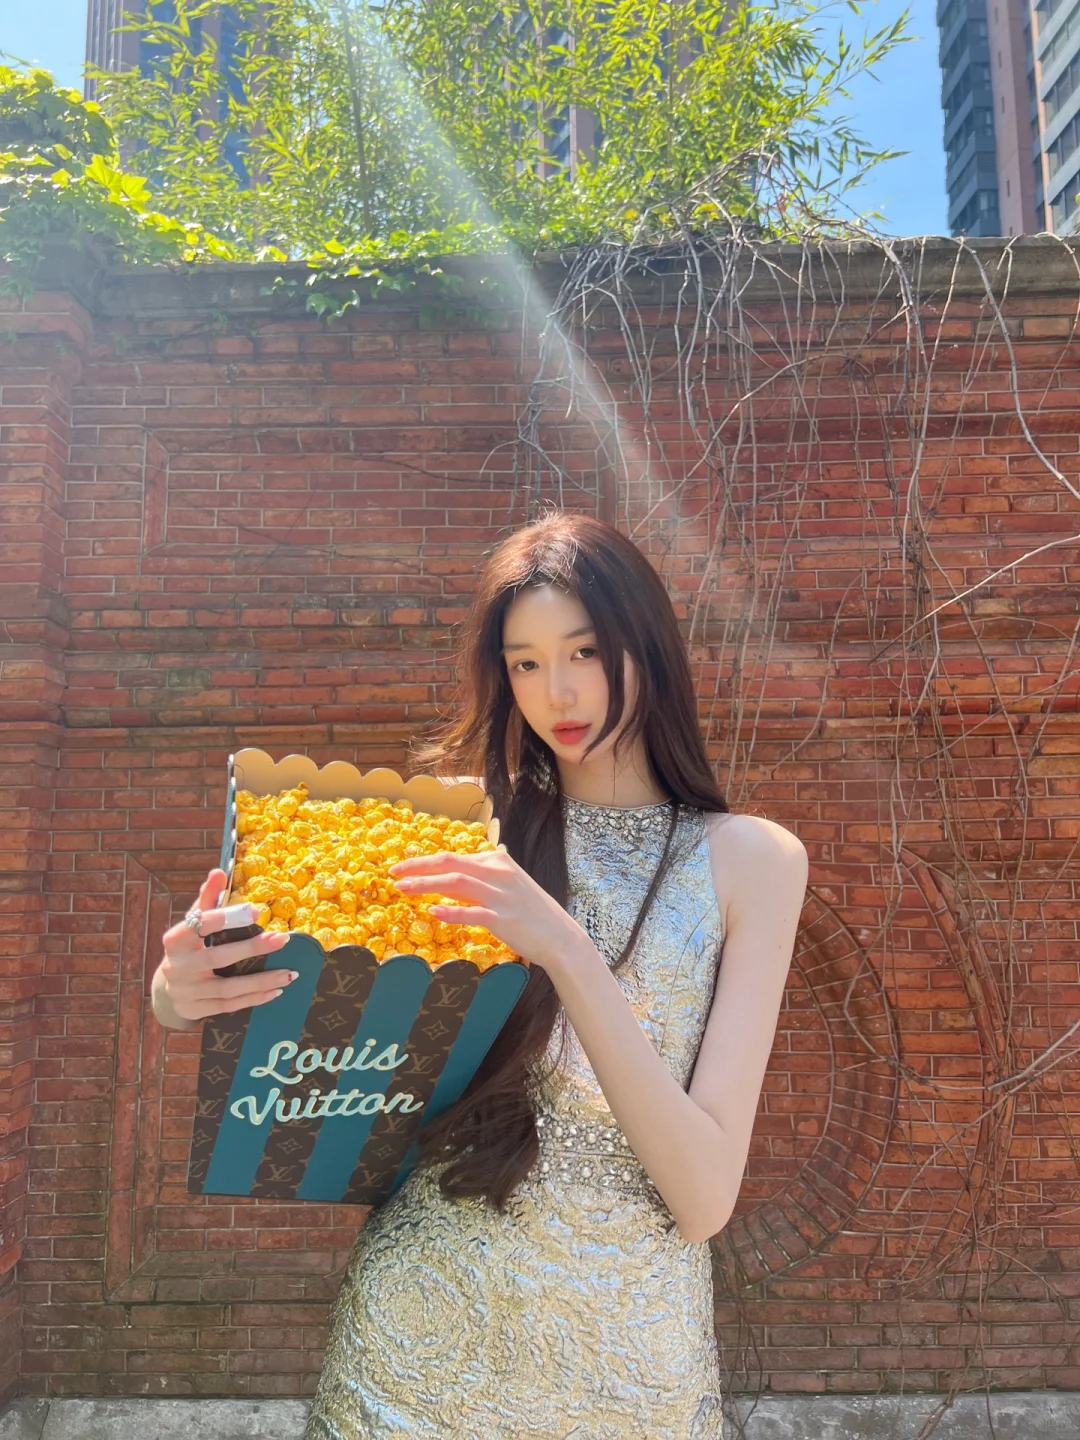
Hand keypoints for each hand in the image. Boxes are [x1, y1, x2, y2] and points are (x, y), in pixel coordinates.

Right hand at [157, 868, 296, 1020]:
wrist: (167, 988)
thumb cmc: (188, 947)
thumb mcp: (192, 923)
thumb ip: (207, 900)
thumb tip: (219, 871)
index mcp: (175, 940)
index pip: (200, 925)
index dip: (227, 917)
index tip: (256, 910)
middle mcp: (177, 966)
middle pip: (218, 957)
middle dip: (252, 948)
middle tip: (282, 939)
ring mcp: (186, 991)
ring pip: (228, 988)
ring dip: (261, 981)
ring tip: (289, 973)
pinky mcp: (195, 1009)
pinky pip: (229, 1005)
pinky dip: (254, 998)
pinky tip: (276, 990)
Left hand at [388, 848, 592, 973]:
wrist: (559, 936)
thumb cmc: (532, 912)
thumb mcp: (510, 884)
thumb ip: (488, 874)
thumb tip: (470, 865)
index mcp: (497, 861)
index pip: (453, 856)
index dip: (424, 861)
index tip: (402, 867)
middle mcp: (498, 873)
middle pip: (450, 863)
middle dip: (418, 866)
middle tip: (392, 873)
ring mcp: (500, 896)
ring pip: (456, 883)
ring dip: (426, 885)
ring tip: (402, 890)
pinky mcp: (503, 919)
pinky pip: (473, 913)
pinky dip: (452, 912)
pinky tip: (433, 911)